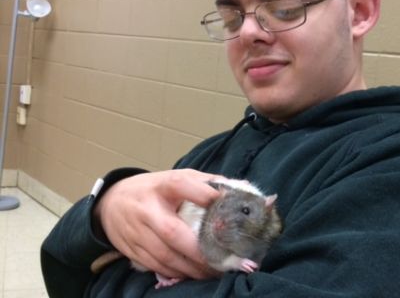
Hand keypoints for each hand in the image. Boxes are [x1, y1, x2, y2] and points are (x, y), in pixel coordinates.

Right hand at [94, 169, 224, 279]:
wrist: (110, 203)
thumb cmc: (153, 190)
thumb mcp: (176, 177)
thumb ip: (204, 183)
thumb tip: (237, 189)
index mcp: (162, 186)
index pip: (181, 184)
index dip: (203, 194)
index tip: (223, 202)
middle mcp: (147, 209)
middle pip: (172, 232)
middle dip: (199, 250)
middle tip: (224, 260)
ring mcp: (137, 232)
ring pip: (165, 256)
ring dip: (191, 268)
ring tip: (213, 271)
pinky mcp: (132, 250)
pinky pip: (156, 266)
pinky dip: (176, 273)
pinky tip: (193, 274)